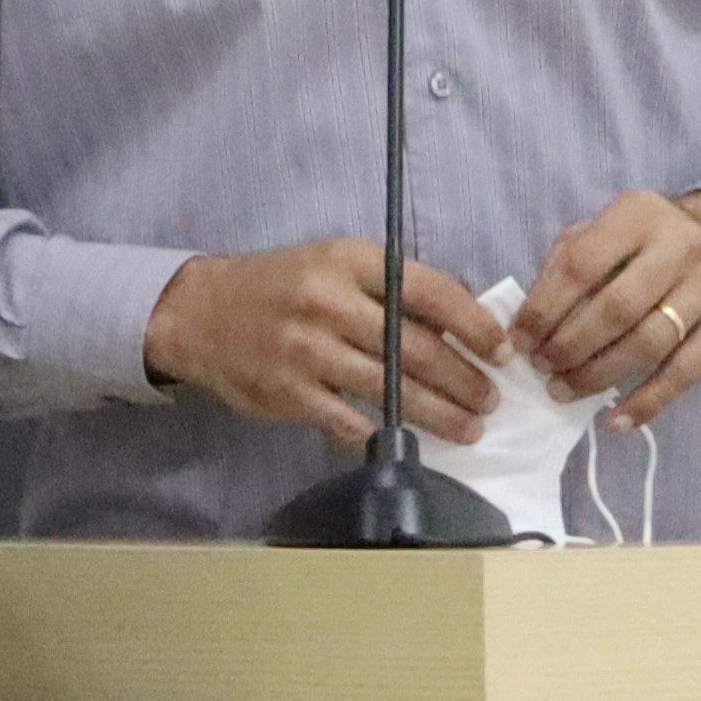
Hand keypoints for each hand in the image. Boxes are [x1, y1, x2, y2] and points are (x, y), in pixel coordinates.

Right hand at [143, 239, 509, 446]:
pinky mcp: (289, 391)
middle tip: (491, 400)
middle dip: (464, 379)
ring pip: (391, 388)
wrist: (199, 313)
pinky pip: (350, 418)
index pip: (429, 291)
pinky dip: (381, 429)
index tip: (501, 350)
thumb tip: (458, 327)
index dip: (474, 324)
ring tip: (468, 428)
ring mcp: (308, 349)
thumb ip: (387, 290)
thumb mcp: (333, 265)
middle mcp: (330, 302)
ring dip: (438, 413)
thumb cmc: (281, 287)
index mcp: (349, 261)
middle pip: (417, 347)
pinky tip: (406, 439)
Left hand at [517, 188, 700, 430]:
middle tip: (543, 369)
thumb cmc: (636, 245)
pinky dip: (647, 403)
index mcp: (637, 215)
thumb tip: (526, 329)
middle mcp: (681, 245)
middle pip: (618, 308)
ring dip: (599, 376)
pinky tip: (616, 421)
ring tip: (564, 391)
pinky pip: (685, 373)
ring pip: (649, 344)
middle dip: (571, 345)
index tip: (520, 342)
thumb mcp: (597, 235)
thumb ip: (562, 270)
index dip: (545, 308)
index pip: (581, 265)